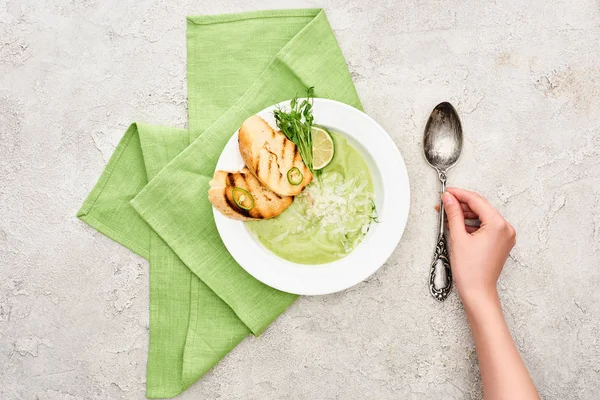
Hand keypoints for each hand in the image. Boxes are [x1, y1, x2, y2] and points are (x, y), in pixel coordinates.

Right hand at [441, 187, 515, 303]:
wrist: (478, 291)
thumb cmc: (470, 270)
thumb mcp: (458, 237)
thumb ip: (454, 214)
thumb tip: (449, 199)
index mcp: (498, 225)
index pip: (477, 201)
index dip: (459, 194)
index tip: (447, 192)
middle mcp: (506, 228)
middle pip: (481, 207)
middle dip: (461, 204)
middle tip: (444, 203)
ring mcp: (505, 236)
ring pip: (483, 216)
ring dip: (466, 213)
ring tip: (448, 214)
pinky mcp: (501, 242)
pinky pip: (487, 226)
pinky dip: (473, 223)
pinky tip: (459, 224)